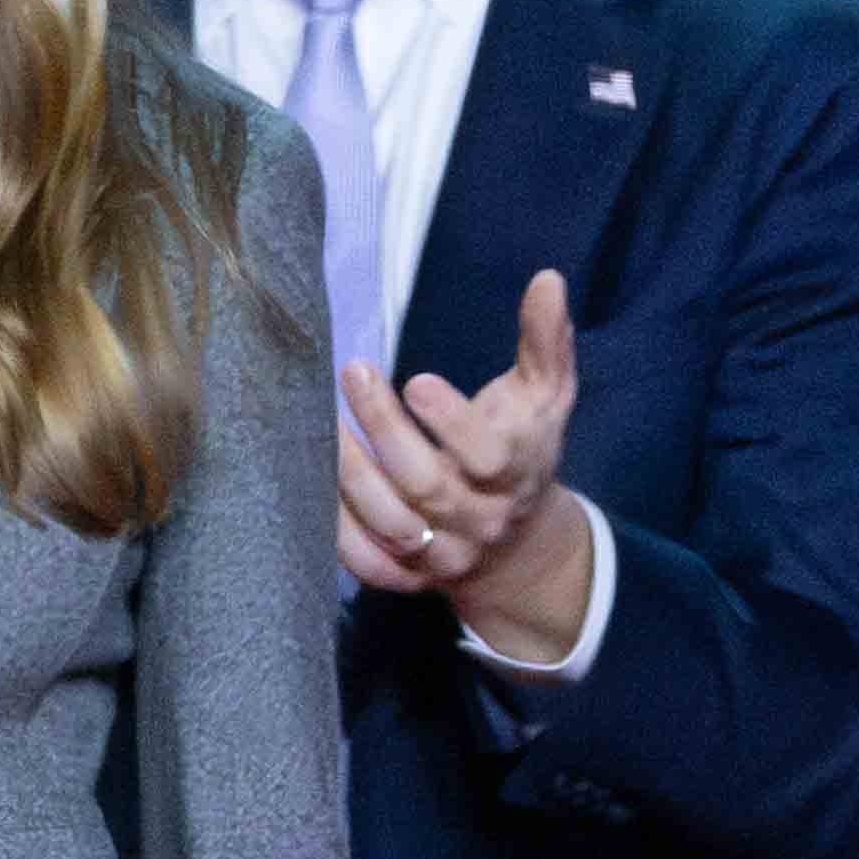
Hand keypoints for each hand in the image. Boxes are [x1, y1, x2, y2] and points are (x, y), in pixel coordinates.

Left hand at [333, 270, 599, 664]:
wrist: (517, 546)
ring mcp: (443, 555)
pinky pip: (366, 562)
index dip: (452, 423)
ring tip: (316, 421)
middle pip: (427, 483)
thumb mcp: (546, 396)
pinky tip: (310, 478)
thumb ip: (546, 341)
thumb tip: (547, 279)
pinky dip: (336, 528)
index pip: (488, 457)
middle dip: (384, 428)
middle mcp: (480, 519)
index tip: (416, 380)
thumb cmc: (524, 448)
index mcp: (517, 473)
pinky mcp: (408, 579)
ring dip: (348, 473)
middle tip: (352, 372)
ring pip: (390, 523)